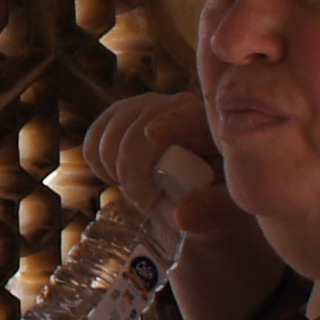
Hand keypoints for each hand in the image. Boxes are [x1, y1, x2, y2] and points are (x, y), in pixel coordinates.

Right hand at [81, 92, 279, 319]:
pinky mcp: (118, 115)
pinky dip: (97, 162)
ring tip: (137, 191)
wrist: (197, 190)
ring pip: (108, 136)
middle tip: (147, 203)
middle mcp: (172, 104)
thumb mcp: (225, 207)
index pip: (181, 116)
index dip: (166, 122)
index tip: (153, 134)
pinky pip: (94, 139)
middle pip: (135, 133)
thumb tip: (181, 215)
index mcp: (205, 121)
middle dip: (133, 174)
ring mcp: (142, 106)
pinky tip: (117, 177)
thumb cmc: (217, 196)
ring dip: (114, 170)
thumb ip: (211, 209)